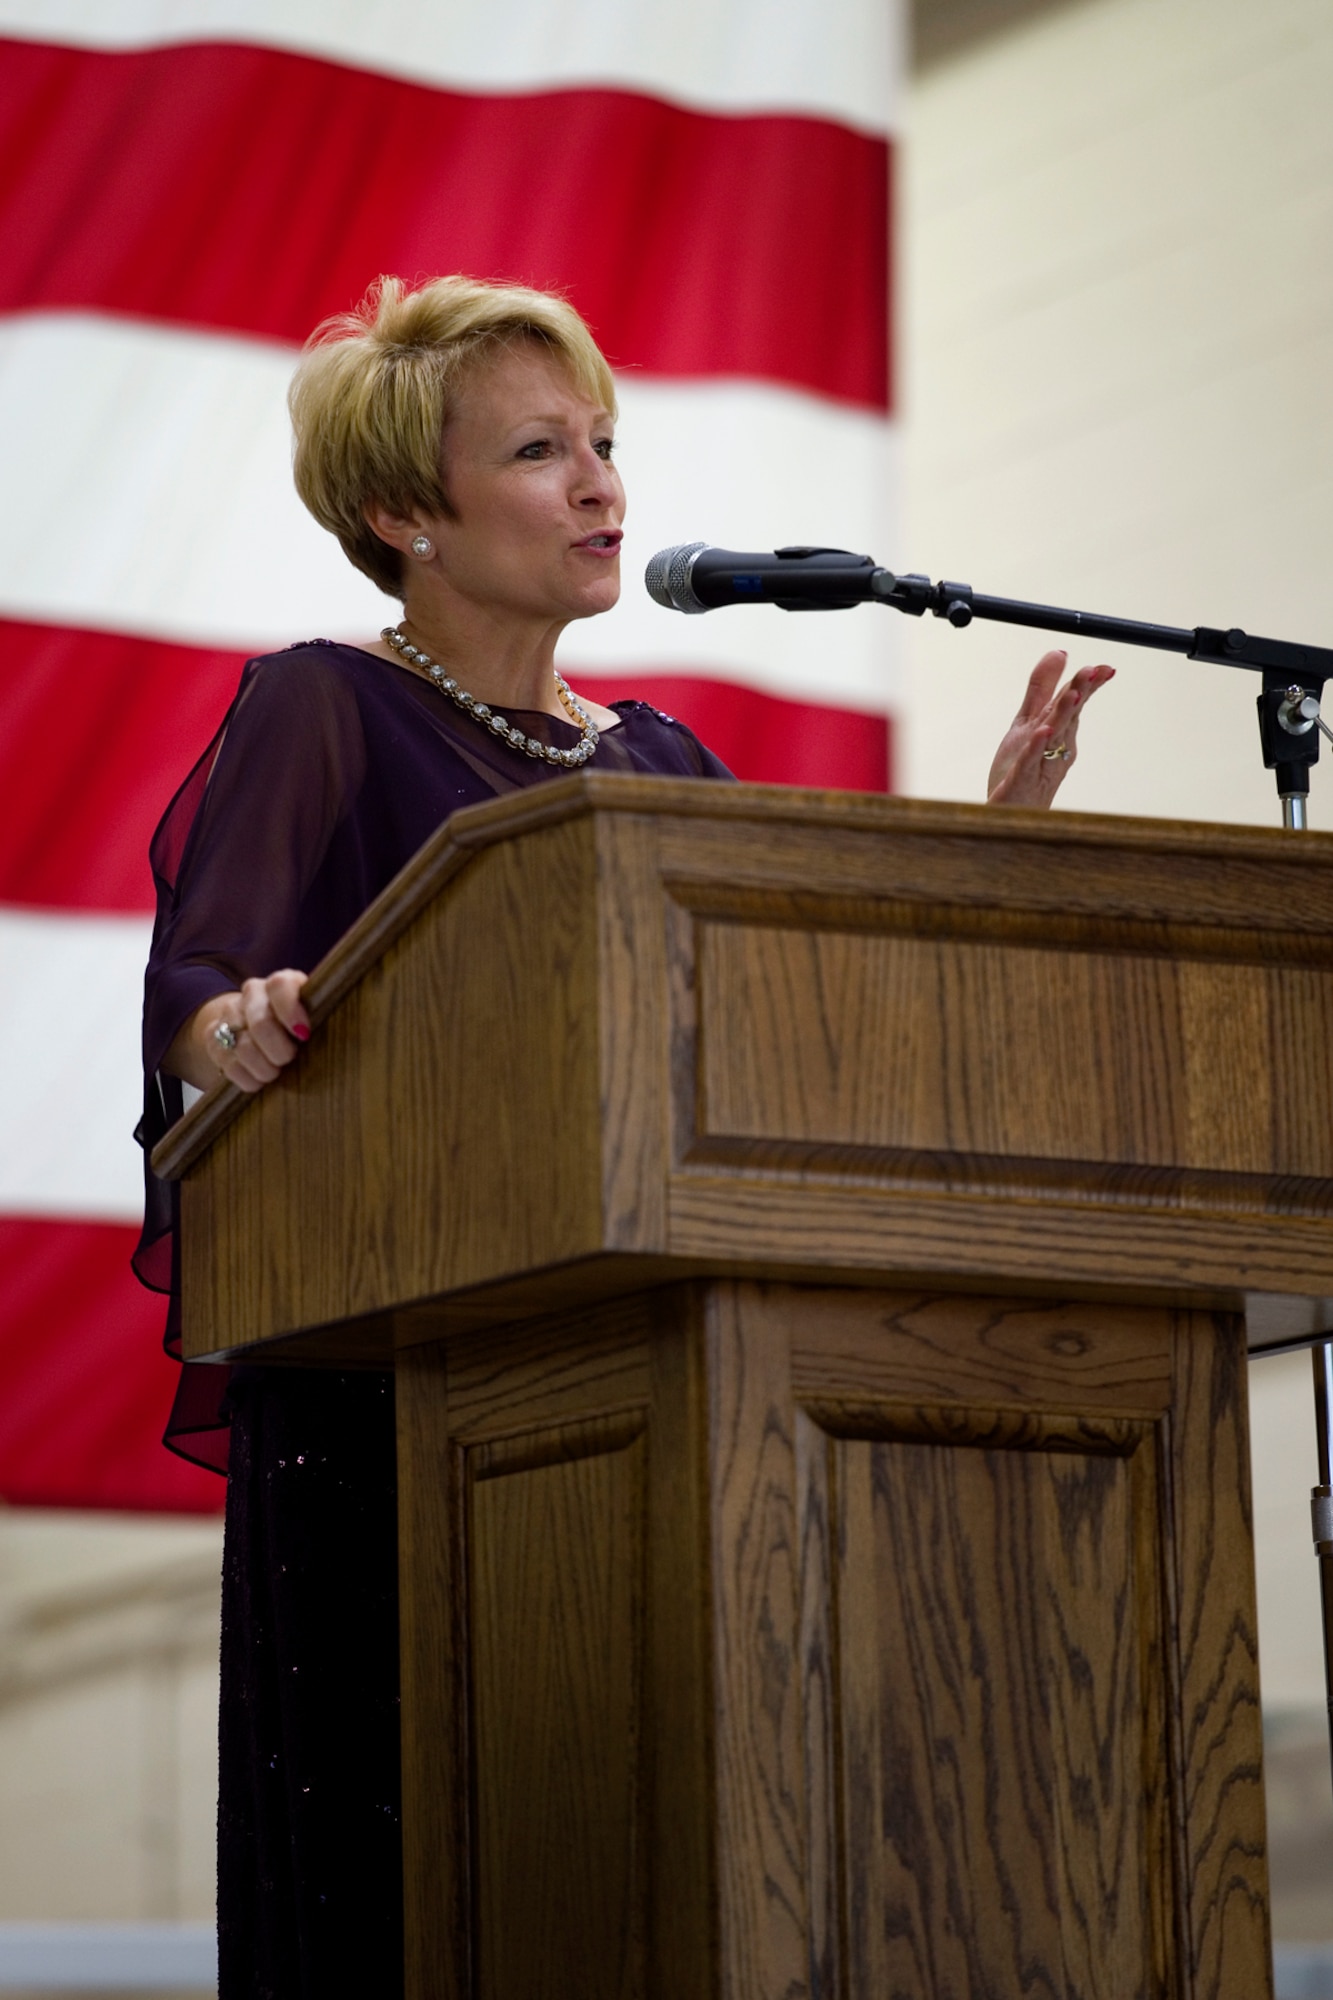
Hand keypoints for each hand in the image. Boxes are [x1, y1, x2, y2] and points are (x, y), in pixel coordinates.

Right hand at [168, 970, 310, 1094]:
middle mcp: (253, 993)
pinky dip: (247, 1078)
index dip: (291, 1011)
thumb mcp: (315, 1018)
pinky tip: (259, 1080)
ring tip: (275, 1073)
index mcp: (280, 984)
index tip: (304, 1035)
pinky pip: (228, 1062)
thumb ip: (323, 1019)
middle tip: (289, 1059)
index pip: (280, 985)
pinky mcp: (213, 1037)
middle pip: (261, 1023)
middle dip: (279, 1050)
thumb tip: (343, 1034)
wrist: (257, 1029)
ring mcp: (230, 1014)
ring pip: (243, 1047)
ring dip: (264, 1068)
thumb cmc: (297, 1028)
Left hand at [986, 650, 1114, 806]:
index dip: (1088, 684)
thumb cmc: (1022, 769)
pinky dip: (1035, 747)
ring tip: (1071, 695)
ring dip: (1063, 715)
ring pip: (1053, 737)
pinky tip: (1042, 732)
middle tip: (1091, 671)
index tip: (1105, 668)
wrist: (1011, 815)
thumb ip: (1042, 688)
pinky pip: (1029, 763)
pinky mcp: (1019, 782)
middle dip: (1079, 693)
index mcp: (1058, 732)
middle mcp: (1054, 748)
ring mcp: (1039, 766)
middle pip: (1068, 716)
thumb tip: (1059, 652)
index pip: (1075, 703)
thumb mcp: (1028, 722)